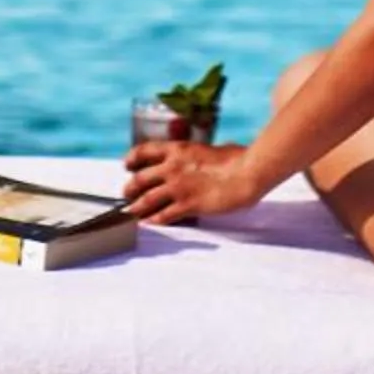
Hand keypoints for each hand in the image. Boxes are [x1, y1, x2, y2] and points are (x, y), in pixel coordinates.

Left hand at [122, 138, 261, 224]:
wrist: (246, 174)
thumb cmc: (237, 159)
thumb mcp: (210, 149)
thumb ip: (198, 155)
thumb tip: (198, 159)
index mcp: (178, 149)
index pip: (145, 150)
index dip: (132, 158)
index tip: (127, 165)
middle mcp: (173, 167)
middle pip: (140, 178)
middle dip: (130, 188)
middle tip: (126, 194)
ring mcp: (178, 187)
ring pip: (147, 199)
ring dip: (136, 207)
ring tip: (131, 213)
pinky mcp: (187, 204)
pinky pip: (164, 215)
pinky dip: (154, 221)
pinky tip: (149, 224)